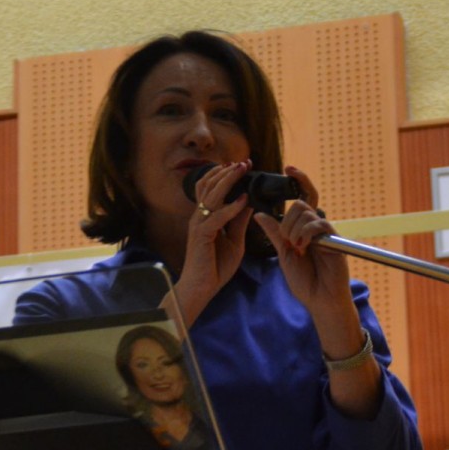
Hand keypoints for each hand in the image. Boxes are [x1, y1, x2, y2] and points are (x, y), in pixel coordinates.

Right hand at [174, 161, 253, 324]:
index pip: (212, 188)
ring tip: (242, 170)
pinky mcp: (202, 235)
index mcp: (206, 217)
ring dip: (228, 181)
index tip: (242, 165)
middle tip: (244, 162)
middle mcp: (200, 217)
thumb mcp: (234, 241)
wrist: (201, 288)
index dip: (224, 174)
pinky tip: (243, 200)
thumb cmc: (215, 267)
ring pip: (211, 195)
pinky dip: (231, 207)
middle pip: (210, 185)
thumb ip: (239, 222)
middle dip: (227, 171)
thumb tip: (249, 203)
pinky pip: (217, 217)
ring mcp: (199, 224)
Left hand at [255, 166, 381, 418]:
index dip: (298, 180)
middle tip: (288, 241)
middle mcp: (315, 227)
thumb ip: (274, 234)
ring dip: (295, 229)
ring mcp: (326, 232)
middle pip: (300, 205)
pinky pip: (319, 224)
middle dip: (288, 220)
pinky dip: (307, 233)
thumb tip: (259, 214)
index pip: (299, 199)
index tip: (288, 167)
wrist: (320, 300)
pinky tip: (304, 247)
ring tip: (296, 248)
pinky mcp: (334, 240)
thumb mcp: (283, 255)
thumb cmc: (304, 281)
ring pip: (307, 213)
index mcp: (302, 228)